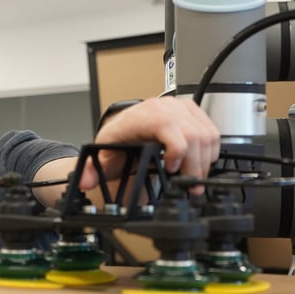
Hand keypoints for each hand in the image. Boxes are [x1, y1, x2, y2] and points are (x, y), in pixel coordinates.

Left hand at [78, 96, 219, 193]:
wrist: (124, 127)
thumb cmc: (117, 139)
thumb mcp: (103, 154)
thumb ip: (91, 170)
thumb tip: (82, 181)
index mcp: (142, 116)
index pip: (170, 127)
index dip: (177, 151)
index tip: (171, 169)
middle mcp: (163, 107)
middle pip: (193, 136)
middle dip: (195, 166)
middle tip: (189, 186)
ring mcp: (180, 107)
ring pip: (206, 134)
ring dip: (205, 161)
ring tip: (194, 178)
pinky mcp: (192, 111)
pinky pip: (212, 131)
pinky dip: (210, 151)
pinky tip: (199, 162)